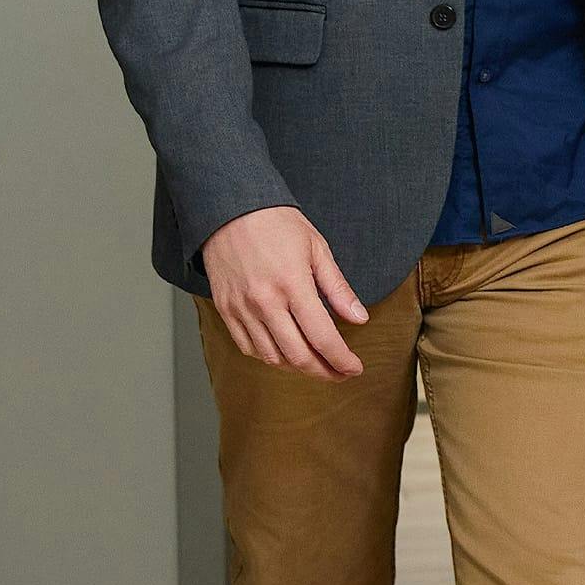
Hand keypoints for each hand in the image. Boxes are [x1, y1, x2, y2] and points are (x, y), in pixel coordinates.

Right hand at [201, 205, 368, 380]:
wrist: (230, 210)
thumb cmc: (278, 224)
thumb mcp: (317, 248)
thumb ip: (338, 288)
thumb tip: (359, 318)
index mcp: (292, 285)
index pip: (322, 337)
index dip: (341, 359)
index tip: (354, 368)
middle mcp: (264, 303)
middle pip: (297, 355)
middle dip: (323, 371)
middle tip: (340, 373)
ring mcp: (241, 310)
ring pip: (272, 357)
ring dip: (297, 367)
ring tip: (317, 364)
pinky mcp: (225, 311)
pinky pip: (248, 348)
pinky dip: (270, 357)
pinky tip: (285, 353)